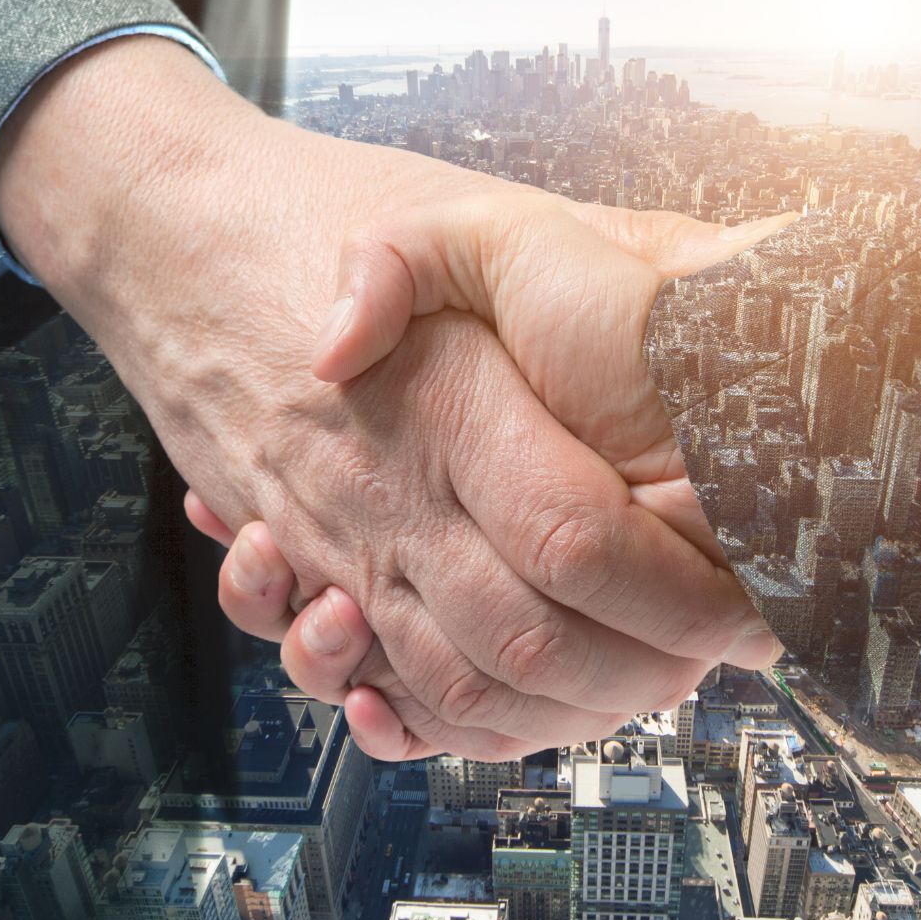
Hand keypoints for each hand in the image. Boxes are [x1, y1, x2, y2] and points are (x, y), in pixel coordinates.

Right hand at [0, 35, 779, 758]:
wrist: (169, 229)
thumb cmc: (325, 211)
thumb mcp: (477, 203)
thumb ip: (595, 242)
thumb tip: (723, 272)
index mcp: (453, 401)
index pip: (581, 537)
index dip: (676, 588)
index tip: (751, 598)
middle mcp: (390, 491)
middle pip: (528, 641)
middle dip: (636, 674)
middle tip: (709, 657)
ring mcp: (336, 540)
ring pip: (449, 684)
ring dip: (547, 709)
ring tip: (628, 681)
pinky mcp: (301, 563)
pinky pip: (359, 680)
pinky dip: (421, 716)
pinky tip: (497, 685)